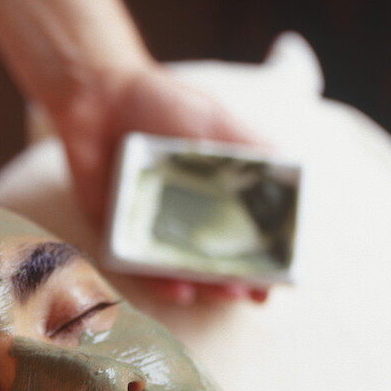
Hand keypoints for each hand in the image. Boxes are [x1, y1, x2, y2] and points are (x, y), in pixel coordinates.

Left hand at [52, 62, 269, 304]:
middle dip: (238, 281)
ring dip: (205, 288)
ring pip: (181, 271)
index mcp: (212, 194)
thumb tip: (291, 169)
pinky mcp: (118, 234)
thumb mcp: (215, 120)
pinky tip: (182, 290)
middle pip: (215, 262)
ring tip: (225, 294)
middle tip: (253, 294)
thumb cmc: (160, 103)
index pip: (243, 235)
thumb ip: (250, 146)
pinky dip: (161, 281)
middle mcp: (184, 217)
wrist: (100, 96)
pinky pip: (140, 267)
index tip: (282, 277)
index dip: (263, 258)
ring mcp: (152, 229)